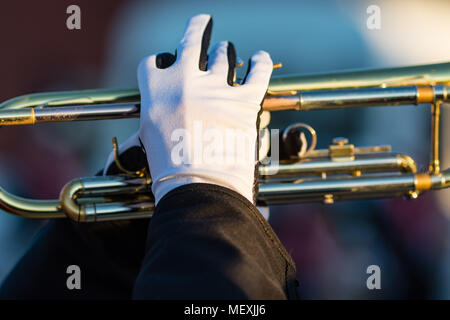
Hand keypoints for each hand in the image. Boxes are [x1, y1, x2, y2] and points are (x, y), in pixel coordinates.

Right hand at [104, 14, 272, 204]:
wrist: (199, 185)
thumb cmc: (170, 168)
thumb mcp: (149, 138)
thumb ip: (154, 116)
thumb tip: (156, 114)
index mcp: (156, 89)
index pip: (154, 62)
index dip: (162, 62)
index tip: (168, 63)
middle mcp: (184, 80)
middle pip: (190, 41)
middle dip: (197, 29)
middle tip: (202, 22)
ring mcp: (215, 87)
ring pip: (222, 53)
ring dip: (225, 50)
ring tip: (226, 48)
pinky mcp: (244, 100)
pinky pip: (258, 71)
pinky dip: (261, 62)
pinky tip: (260, 57)